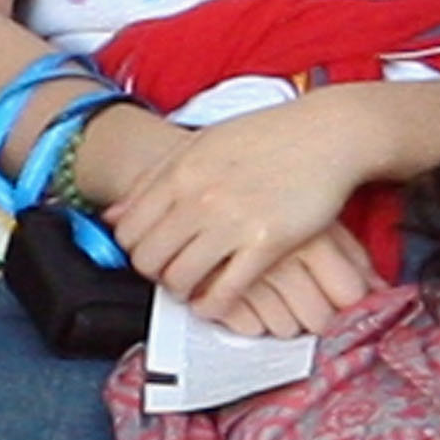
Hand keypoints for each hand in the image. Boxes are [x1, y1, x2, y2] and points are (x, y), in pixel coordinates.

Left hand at [101, 94, 385, 332]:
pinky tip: (218, 305)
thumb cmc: (268, 137)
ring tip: (196, 291)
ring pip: (182, 277)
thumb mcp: (201, 144)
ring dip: (184, 292)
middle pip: (149, 258)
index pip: (128, 230)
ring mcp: (233, 221)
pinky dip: (215, 305)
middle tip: (173, 276)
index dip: (135, 252)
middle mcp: (199, 197)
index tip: (153, 256)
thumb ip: (155, 178)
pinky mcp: (268, 242)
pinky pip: (227, 289)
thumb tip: (113, 215)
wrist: (326, 134)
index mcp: (179, 171)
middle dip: (156, 275)